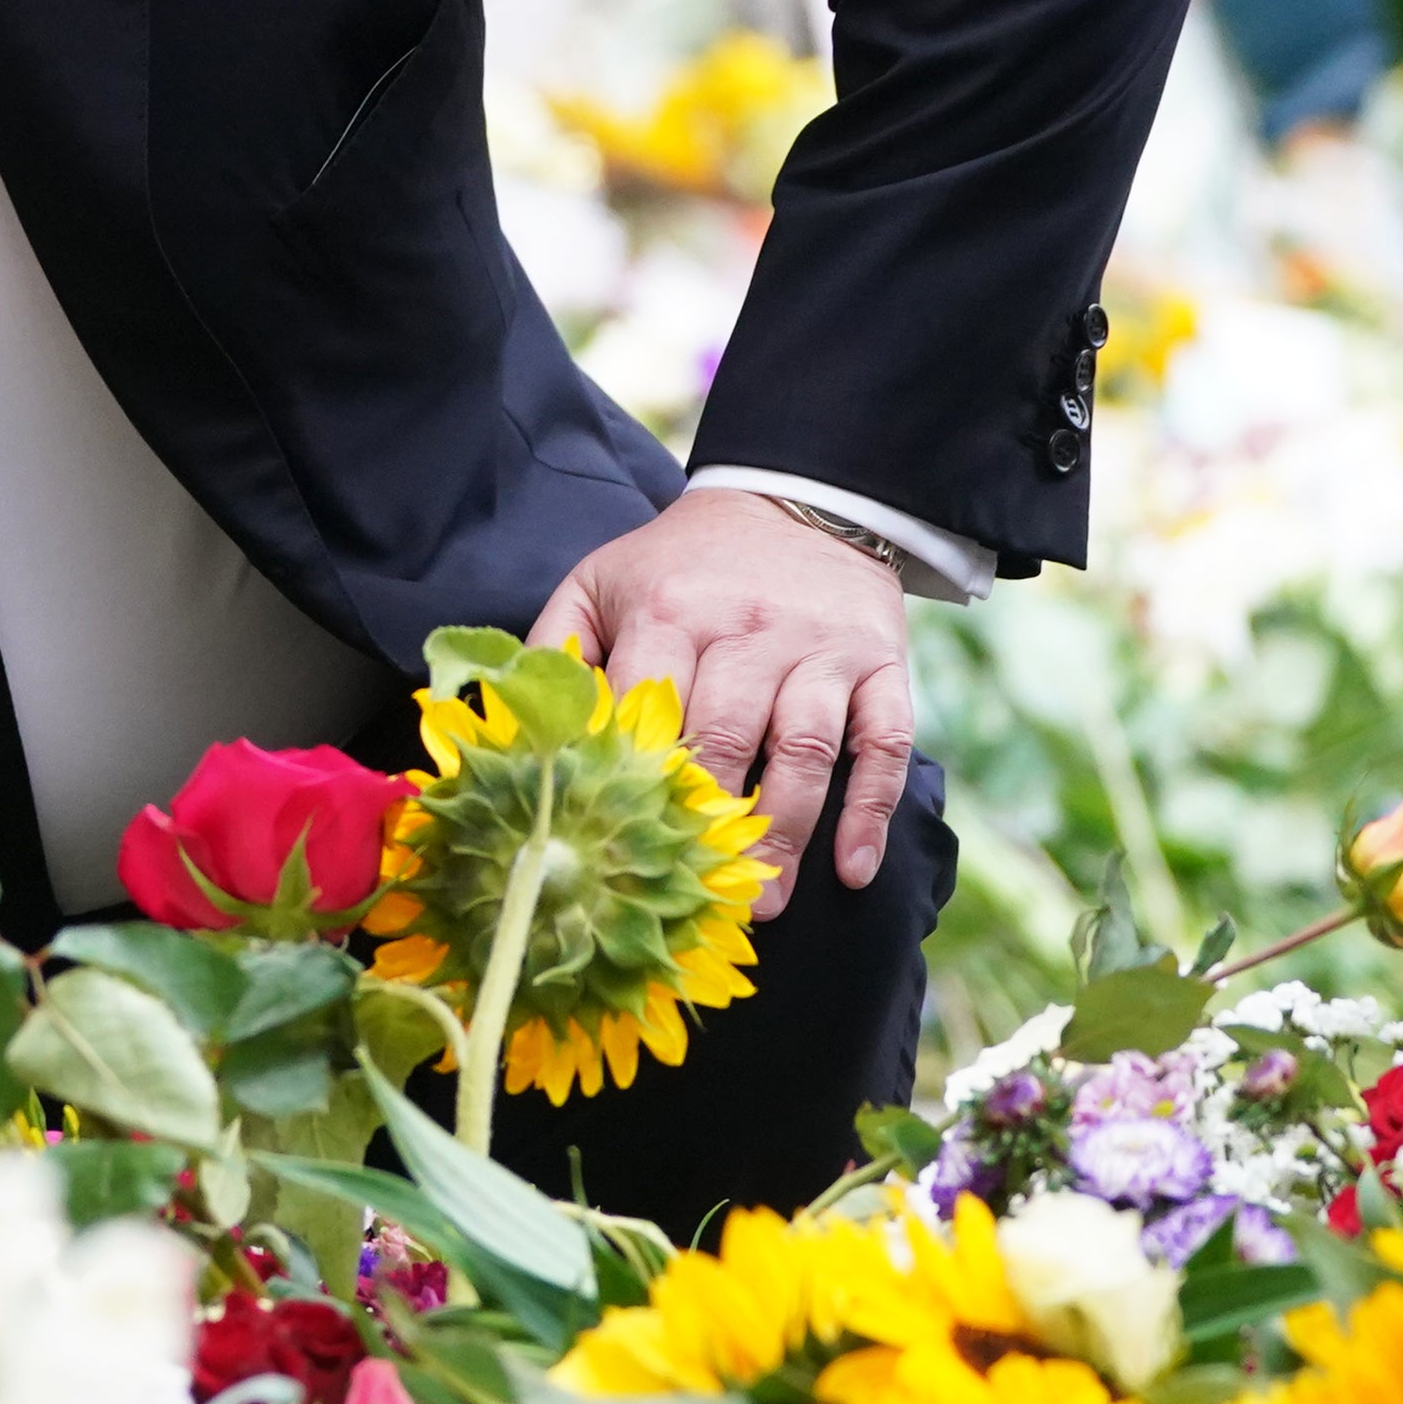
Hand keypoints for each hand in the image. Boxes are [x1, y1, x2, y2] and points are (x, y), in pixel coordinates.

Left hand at [528, 486, 912, 917]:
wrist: (794, 499)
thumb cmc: (681, 562)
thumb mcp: (600, 580)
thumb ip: (556, 648)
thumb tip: (518, 725)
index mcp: (671, 612)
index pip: (649, 709)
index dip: (637, 781)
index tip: (620, 845)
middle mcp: (749, 631)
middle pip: (728, 739)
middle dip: (710, 824)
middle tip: (697, 897)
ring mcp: (820, 651)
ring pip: (806, 750)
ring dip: (787, 833)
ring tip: (766, 903)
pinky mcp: (880, 666)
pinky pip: (885, 744)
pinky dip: (872, 810)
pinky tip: (852, 868)